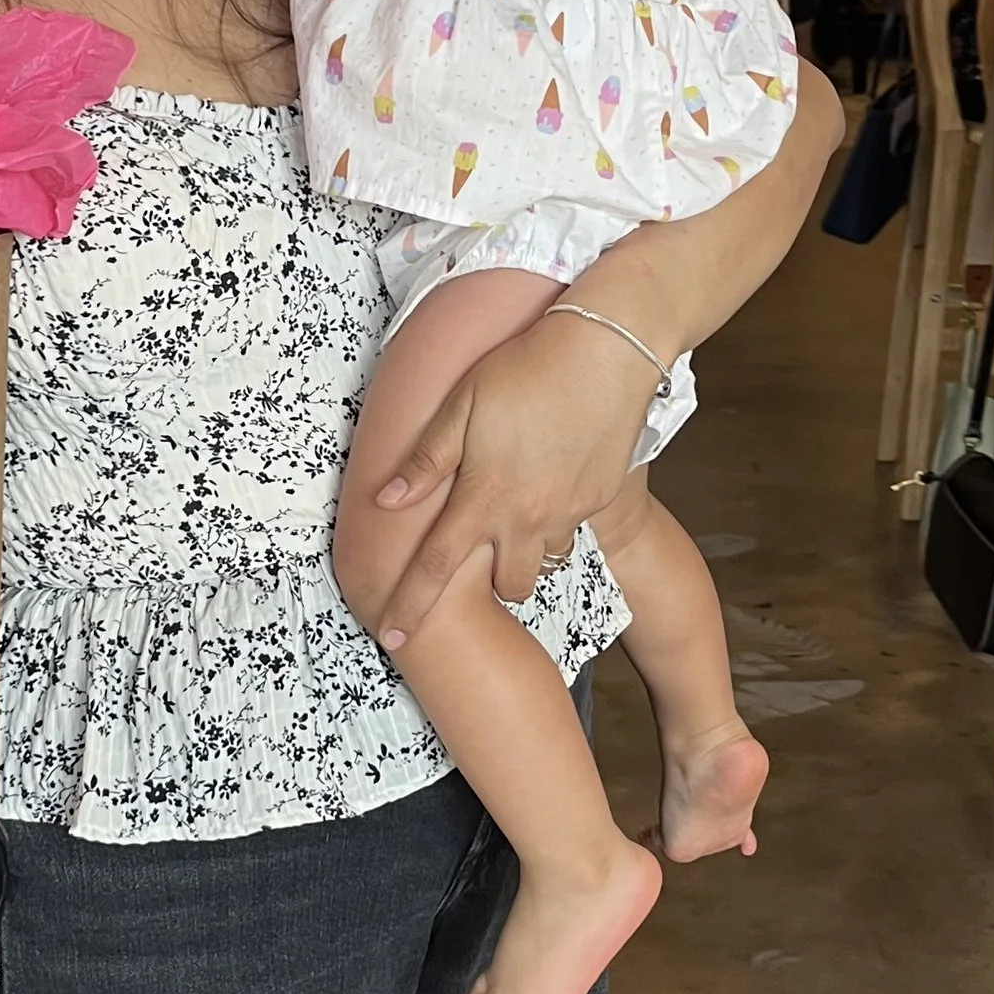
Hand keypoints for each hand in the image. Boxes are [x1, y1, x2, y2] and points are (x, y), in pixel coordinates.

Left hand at [367, 310, 654, 645]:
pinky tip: (552, 484)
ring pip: (545, 564)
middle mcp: (528, 518)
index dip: (410, 606)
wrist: (606, 354)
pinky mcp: (599, 499)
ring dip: (527, 554)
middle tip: (483, 550)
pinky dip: (558, 522)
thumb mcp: (461, 405)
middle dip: (492, 586)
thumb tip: (387, 500)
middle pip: (508, 589)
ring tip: (518, 516)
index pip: (436, 568)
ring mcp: (568, 513)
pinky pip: (573, 529)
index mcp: (484, 498)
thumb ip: (427, 459)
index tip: (394, 639)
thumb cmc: (526, 370)